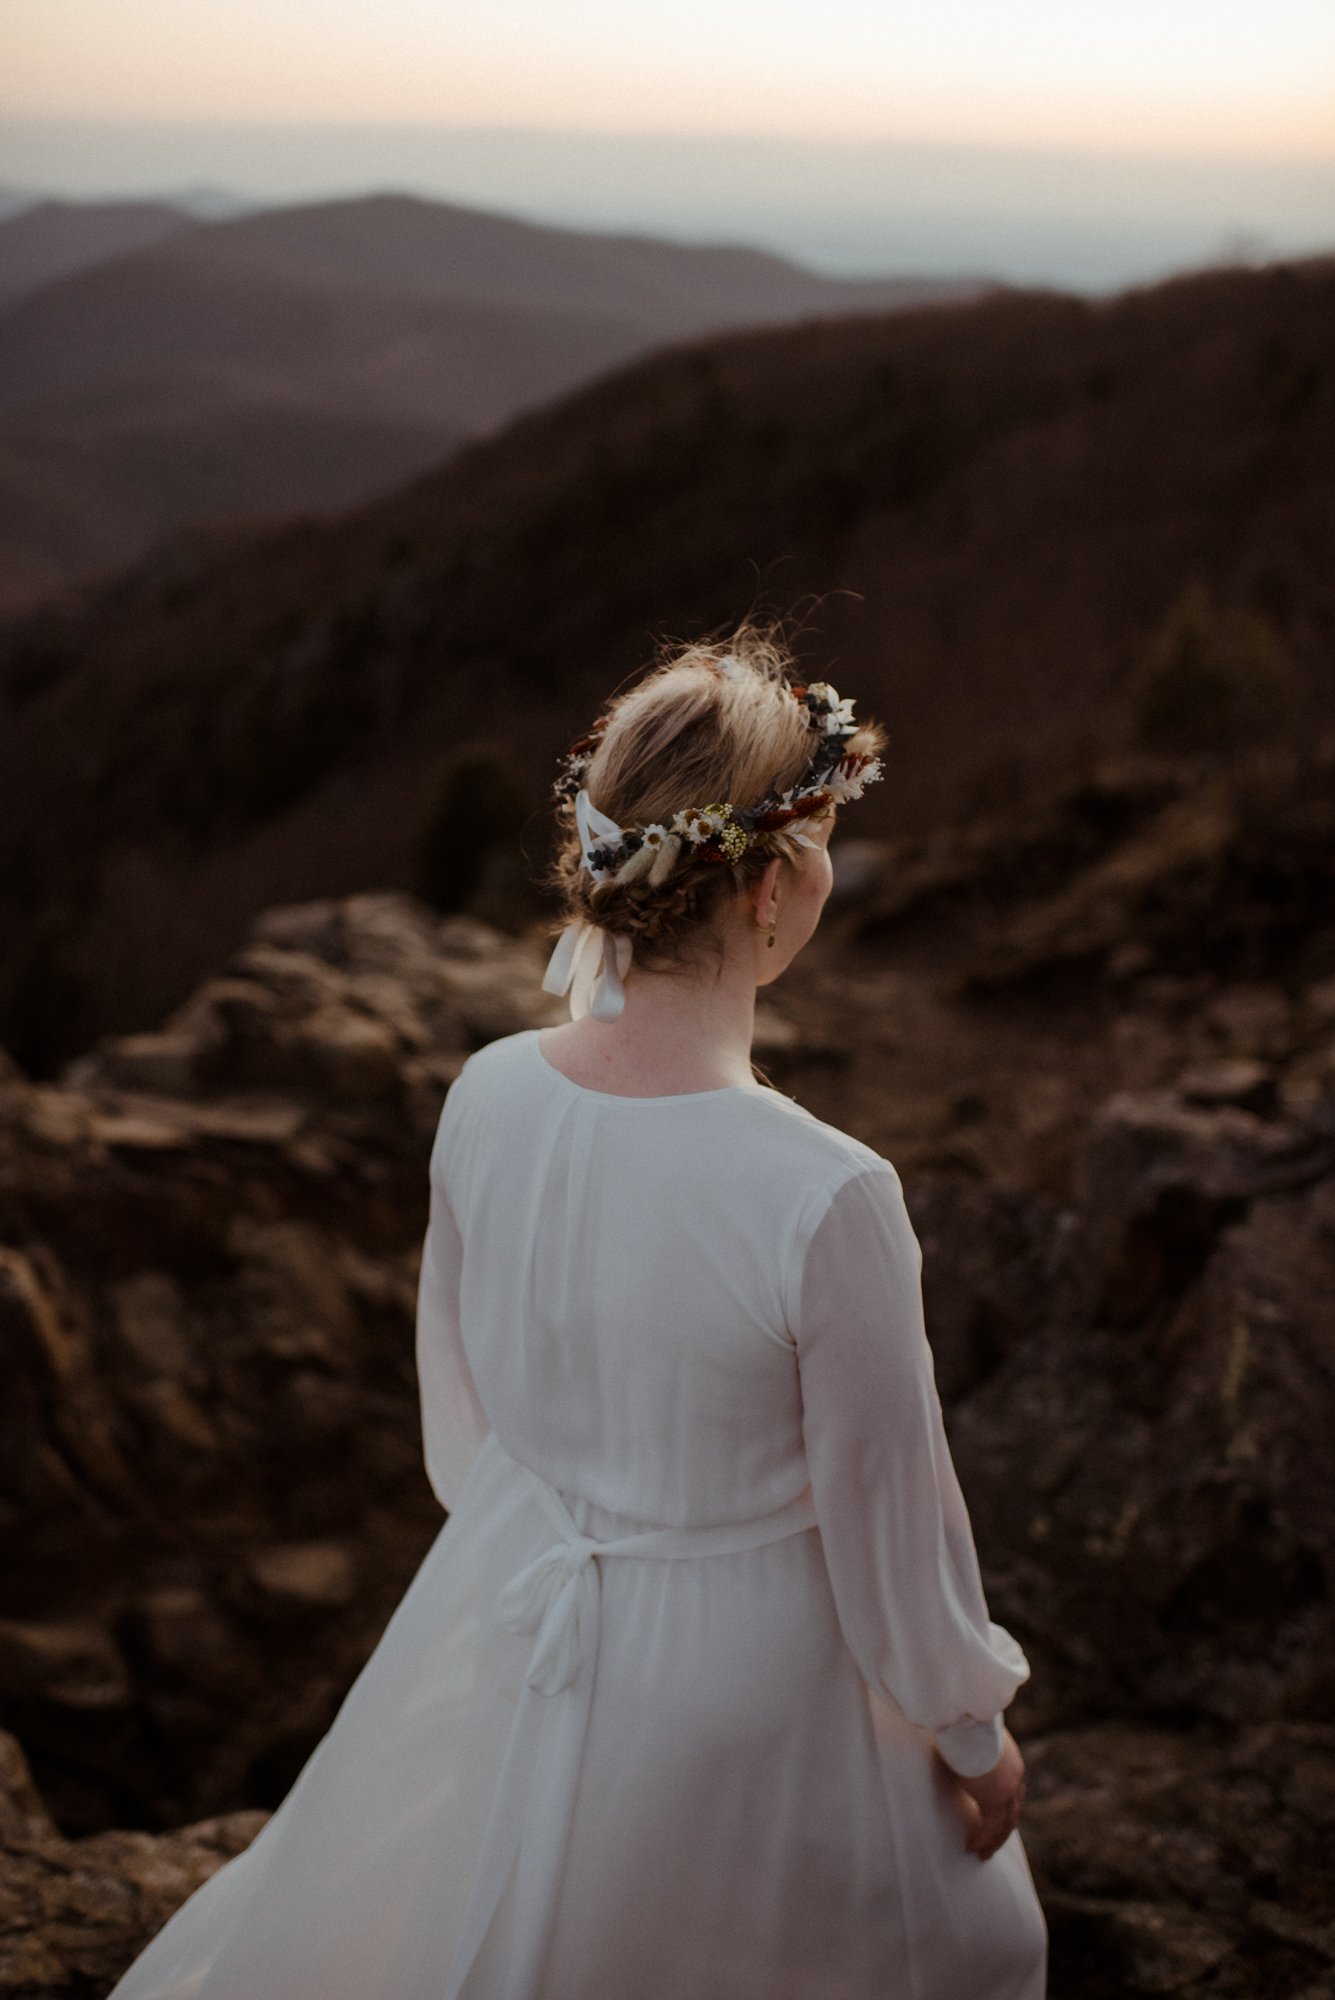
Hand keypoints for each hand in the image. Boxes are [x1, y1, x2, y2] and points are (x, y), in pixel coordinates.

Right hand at [943, 1729, 1025, 1859]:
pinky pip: (990, 1827)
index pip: (1014, 1791)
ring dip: (993, 1840)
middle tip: (993, 1841)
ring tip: (982, 1852)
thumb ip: (973, 1748)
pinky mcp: (995, 1800)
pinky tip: (972, 1848)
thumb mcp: (974, 1737)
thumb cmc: (964, 1722)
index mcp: (1012, 1761)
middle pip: (1013, 1811)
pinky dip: (983, 1839)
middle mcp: (1015, 1778)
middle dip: (1002, 1828)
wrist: (968, 1721)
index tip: (998, 1818)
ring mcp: (1007, 1790)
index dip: (1006, 1807)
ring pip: (1005, 1823)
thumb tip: (958, 1748)